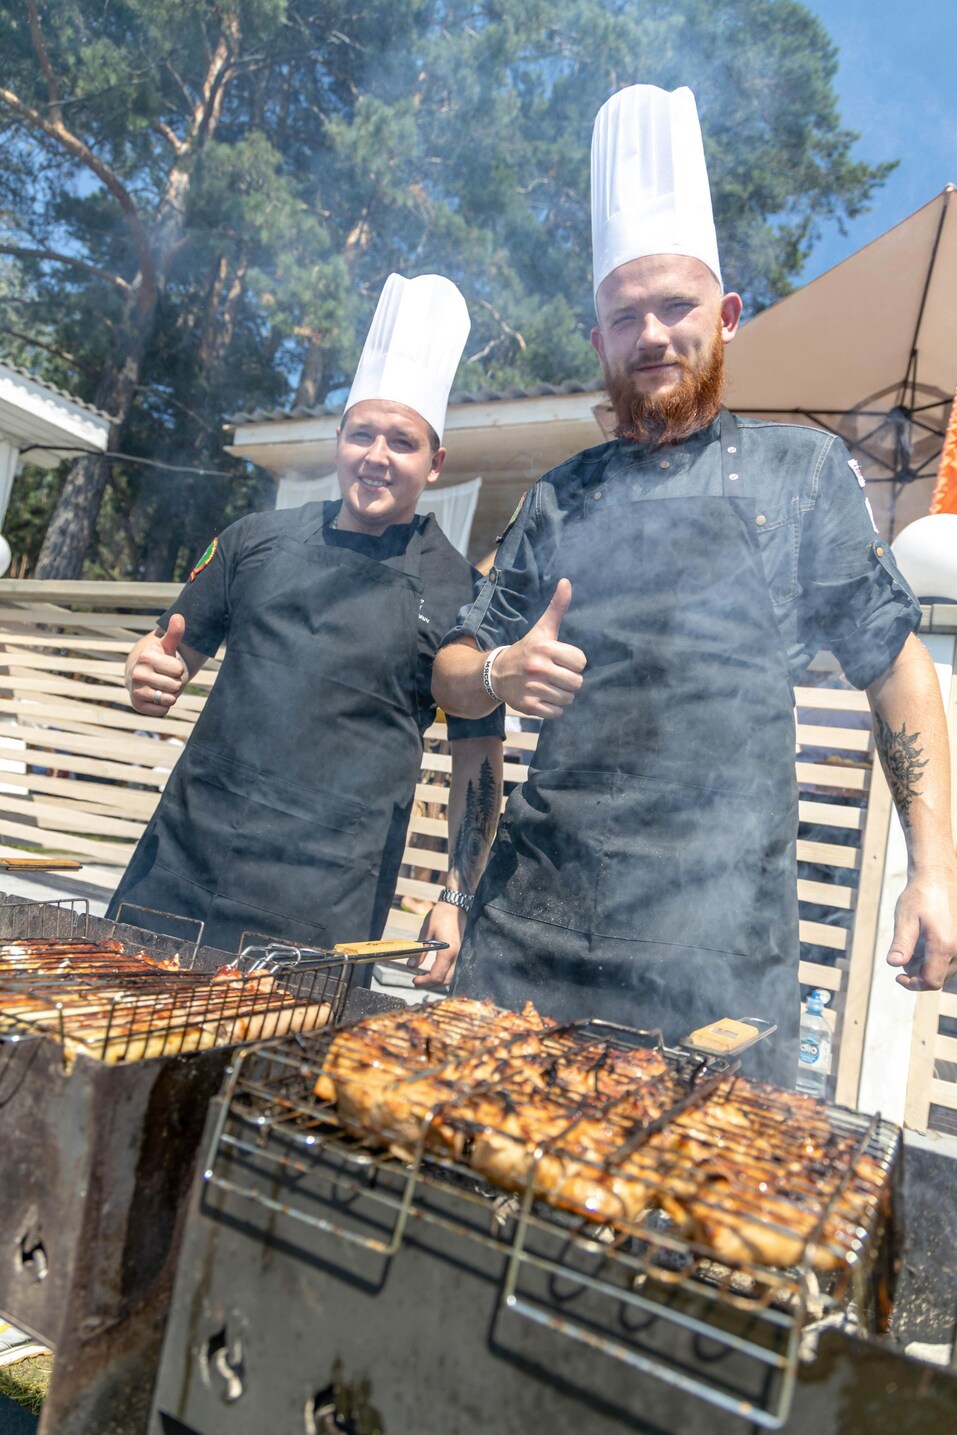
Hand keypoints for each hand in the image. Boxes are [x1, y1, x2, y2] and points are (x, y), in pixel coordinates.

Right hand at [126, 614, 187, 715]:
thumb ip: (175, 632)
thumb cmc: (158, 657)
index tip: (169, 665)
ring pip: (170, 699)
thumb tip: (179, 616)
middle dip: (175, 682)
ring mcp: (136, 690)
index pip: (179, 670)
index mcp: (146, 657)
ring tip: (161, 685)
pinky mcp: (137, 705)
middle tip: (165, 676)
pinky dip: (164, 706)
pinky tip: (156, 696)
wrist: (138, 672)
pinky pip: (163, 711)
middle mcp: (138, 674)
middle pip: (176, 686)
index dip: (178, 669)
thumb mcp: (167, 644)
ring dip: (170, 694)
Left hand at [408, 900, 466, 987]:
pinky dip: (446, 974)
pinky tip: (438, 971)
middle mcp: (459, 956)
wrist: (457, 905)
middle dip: (431, 983)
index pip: (437, 976)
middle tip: (418, 981)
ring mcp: (464, 955)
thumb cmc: (441, 915)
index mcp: (448, 951)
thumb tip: (410, 966)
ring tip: (426, 977)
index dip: (424, 982)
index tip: (414, 981)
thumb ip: (419, 951)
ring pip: (452, 977)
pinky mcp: (465, 952)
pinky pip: (457, 969)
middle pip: (445, 980)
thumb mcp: (426, 932)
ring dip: (439, 980)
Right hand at [491, 579, 585, 718]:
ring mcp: (532, 688)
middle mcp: (538, 668)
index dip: (573, 662)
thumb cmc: (526, 650)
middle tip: (555, 675)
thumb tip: (567, 581)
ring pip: (568, 698)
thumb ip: (557, 608)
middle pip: (577, 682)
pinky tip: (543, 697)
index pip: (581, 662)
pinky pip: (556, 712)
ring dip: (561, 694)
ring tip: (548, 686)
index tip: (561, 660)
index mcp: (544, 648)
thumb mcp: (542, 630)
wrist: (496, 673)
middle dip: (569, 681)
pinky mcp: (528, 706)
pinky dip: (553, 708)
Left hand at [885, 863, 956, 990]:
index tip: (898, 976)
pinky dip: (937, 956)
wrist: (939, 876)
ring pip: (946, 969)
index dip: (913, 984)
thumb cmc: (920, 896)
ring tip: (914, 943)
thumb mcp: (905, 919)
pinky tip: (925, 940)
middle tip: (904, 954)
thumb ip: (902, 944)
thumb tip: (894, 964)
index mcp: (944, 946)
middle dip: (918, 973)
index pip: (931, 981)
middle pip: (939, 977)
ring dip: (928, 964)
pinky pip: (952, 958)